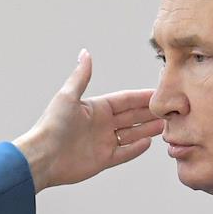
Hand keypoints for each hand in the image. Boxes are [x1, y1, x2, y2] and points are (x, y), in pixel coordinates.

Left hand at [12, 49, 163, 191]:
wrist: (42, 157)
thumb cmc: (51, 126)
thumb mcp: (68, 97)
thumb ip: (81, 76)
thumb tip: (85, 53)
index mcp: (95, 108)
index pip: (124, 100)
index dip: (141, 97)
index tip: (160, 93)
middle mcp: (100, 125)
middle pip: (131, 117)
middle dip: (149, 113)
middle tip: (170, 110)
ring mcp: (102, 142)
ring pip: (131, 134)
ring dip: (147, 129)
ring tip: (165, 125)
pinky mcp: (101, 160)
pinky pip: (123, 153)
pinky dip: (135, 148)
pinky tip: (149, 143)